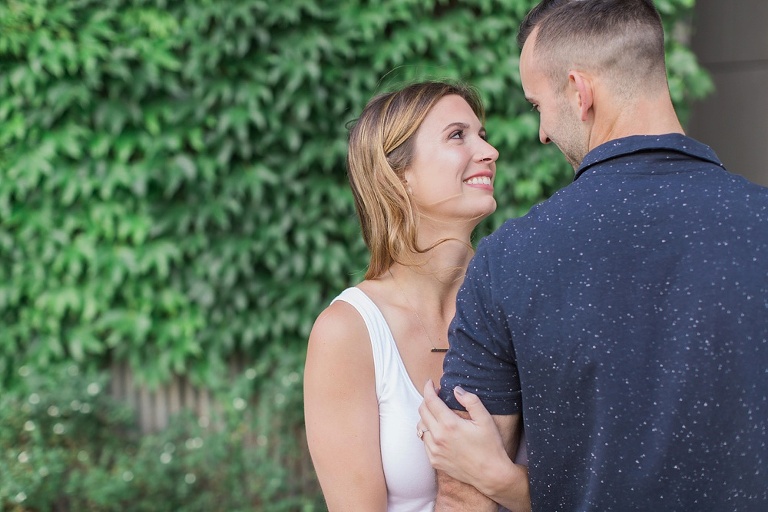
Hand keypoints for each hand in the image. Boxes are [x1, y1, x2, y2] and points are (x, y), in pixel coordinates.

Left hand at [417, 380, 513, 494]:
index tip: (430, 382)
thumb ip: (471, 401)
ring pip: (421, 426)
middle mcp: (438, 437)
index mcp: (449, 424)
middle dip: (427, 400)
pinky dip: (428, 433)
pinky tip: (439, 431)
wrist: (490, 474)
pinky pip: (424, 442)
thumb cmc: (490, 446)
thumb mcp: (485, 419)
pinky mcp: (434, 461)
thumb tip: (456, 389)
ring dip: (426, 416)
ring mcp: (434, 450)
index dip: (428, 388)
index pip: (430, 400)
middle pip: (422, 411)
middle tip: (436, 396)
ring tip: (437, 414)